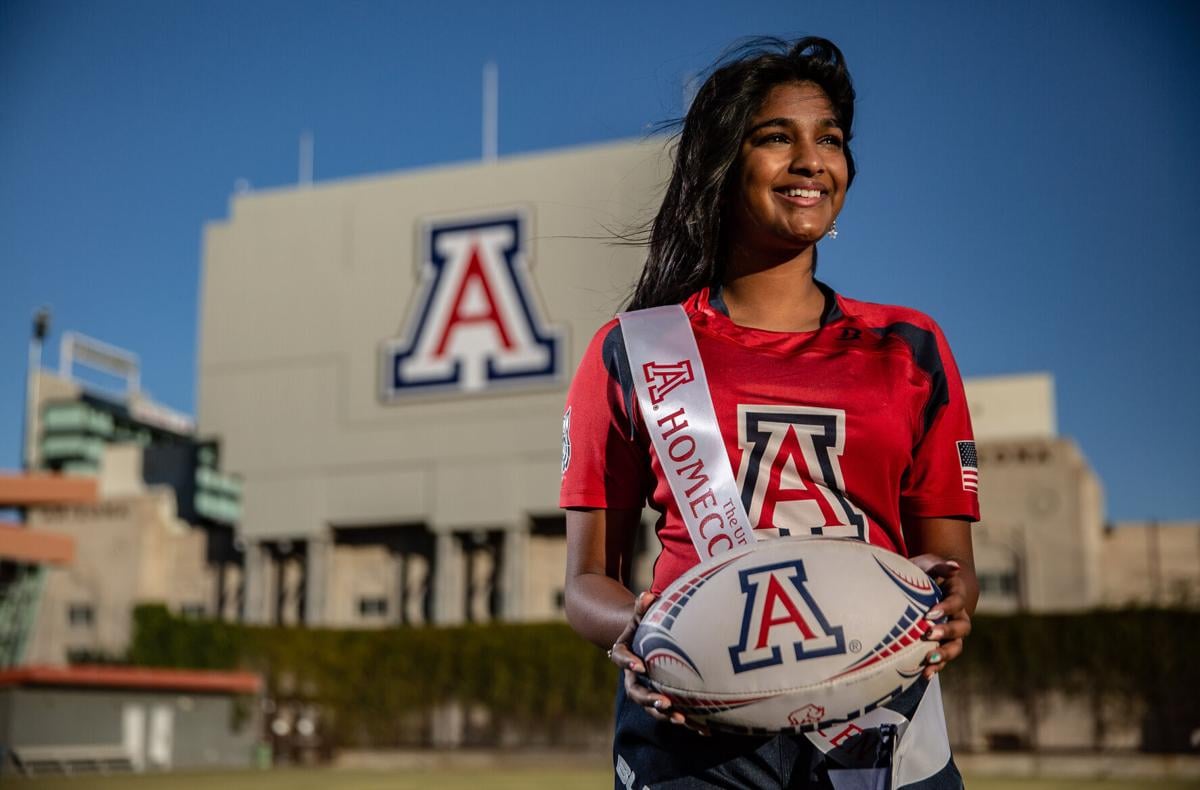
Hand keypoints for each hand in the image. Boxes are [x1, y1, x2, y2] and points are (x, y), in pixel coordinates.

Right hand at [609, 591, 707, 732]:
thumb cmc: (645, 627)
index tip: (640, 667)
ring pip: (653, 708)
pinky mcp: (663, 701)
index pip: (622, 659)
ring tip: (683, 720)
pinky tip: (705, 730)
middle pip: (636, 693)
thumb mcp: (641, 616)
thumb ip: (642, 607)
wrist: (646, 645)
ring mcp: (647, 691)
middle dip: (649, 699)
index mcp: (626, 656)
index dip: (629, 664)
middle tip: (664, 702)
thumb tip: (647, 594)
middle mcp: (633, 678)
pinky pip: (674, 713)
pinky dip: (689, 723)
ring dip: (667, 716)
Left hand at [909, 554, 971, 679]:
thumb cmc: (923, 572)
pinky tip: (925, 674)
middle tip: (928, 634)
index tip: (929, 613)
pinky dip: (936, 667)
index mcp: (956, 595)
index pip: (956, 602)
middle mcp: (958, 616)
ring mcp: (952, 633)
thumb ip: (940, 566)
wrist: (923, 586)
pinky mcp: (942, 644)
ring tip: (929, 660)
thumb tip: (954, 566)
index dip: (946, 608)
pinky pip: (944, 659)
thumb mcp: (928, 565)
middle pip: (961, 628)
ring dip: (944, 654)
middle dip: (946, 632)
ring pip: (956, 646)